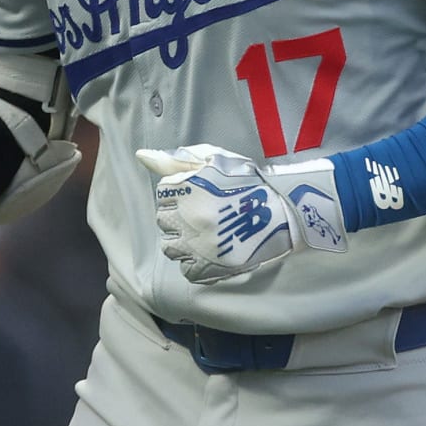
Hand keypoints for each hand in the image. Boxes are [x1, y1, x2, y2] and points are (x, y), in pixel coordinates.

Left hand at [137, 143, 346, 283]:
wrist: (285, 214)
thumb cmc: (248, 183)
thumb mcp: (213, 159)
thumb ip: (175, 159)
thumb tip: (141, 156)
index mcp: (185, 189)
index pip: (163, 196)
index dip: (181, 197)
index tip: (201, 197)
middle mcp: (186, 217)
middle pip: (164, 222)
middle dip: (181, 219)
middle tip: (207, 216)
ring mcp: (195, 244)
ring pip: (171, 247)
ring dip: (184, 242)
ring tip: (208, 235)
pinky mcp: (207, 267)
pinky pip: (187, 269)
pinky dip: (196, 264)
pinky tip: (214, 252)